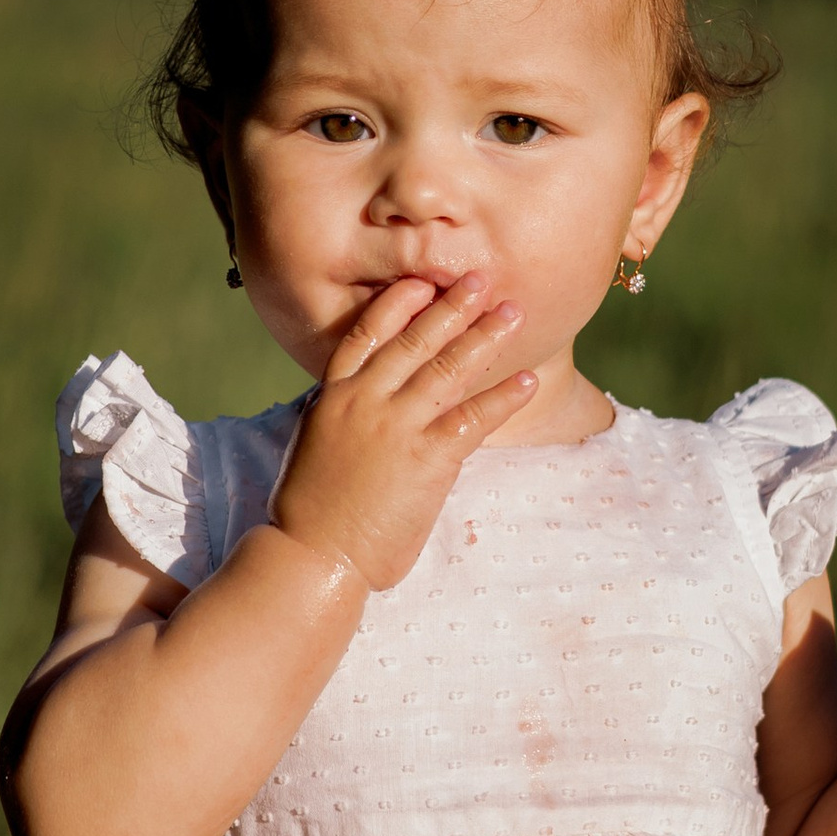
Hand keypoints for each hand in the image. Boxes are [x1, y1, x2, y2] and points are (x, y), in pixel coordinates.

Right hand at [270, 273, 533, 589]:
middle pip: (414, 341)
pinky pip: (473, 418)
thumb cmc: (309, 513)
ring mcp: (397, 427)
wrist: (313, 556)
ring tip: (514, 313)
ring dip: (485, 337)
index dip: (396, 305)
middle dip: (452, 307)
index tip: (420, 282)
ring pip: (447, 369)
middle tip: (481, 280)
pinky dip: (503, 397)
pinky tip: (527, 380)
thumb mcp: (314, 447)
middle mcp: (365, 402)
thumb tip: (351, 402)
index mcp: (334, 398)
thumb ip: (338, 418)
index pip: (366, 336)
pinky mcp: (427, 459)